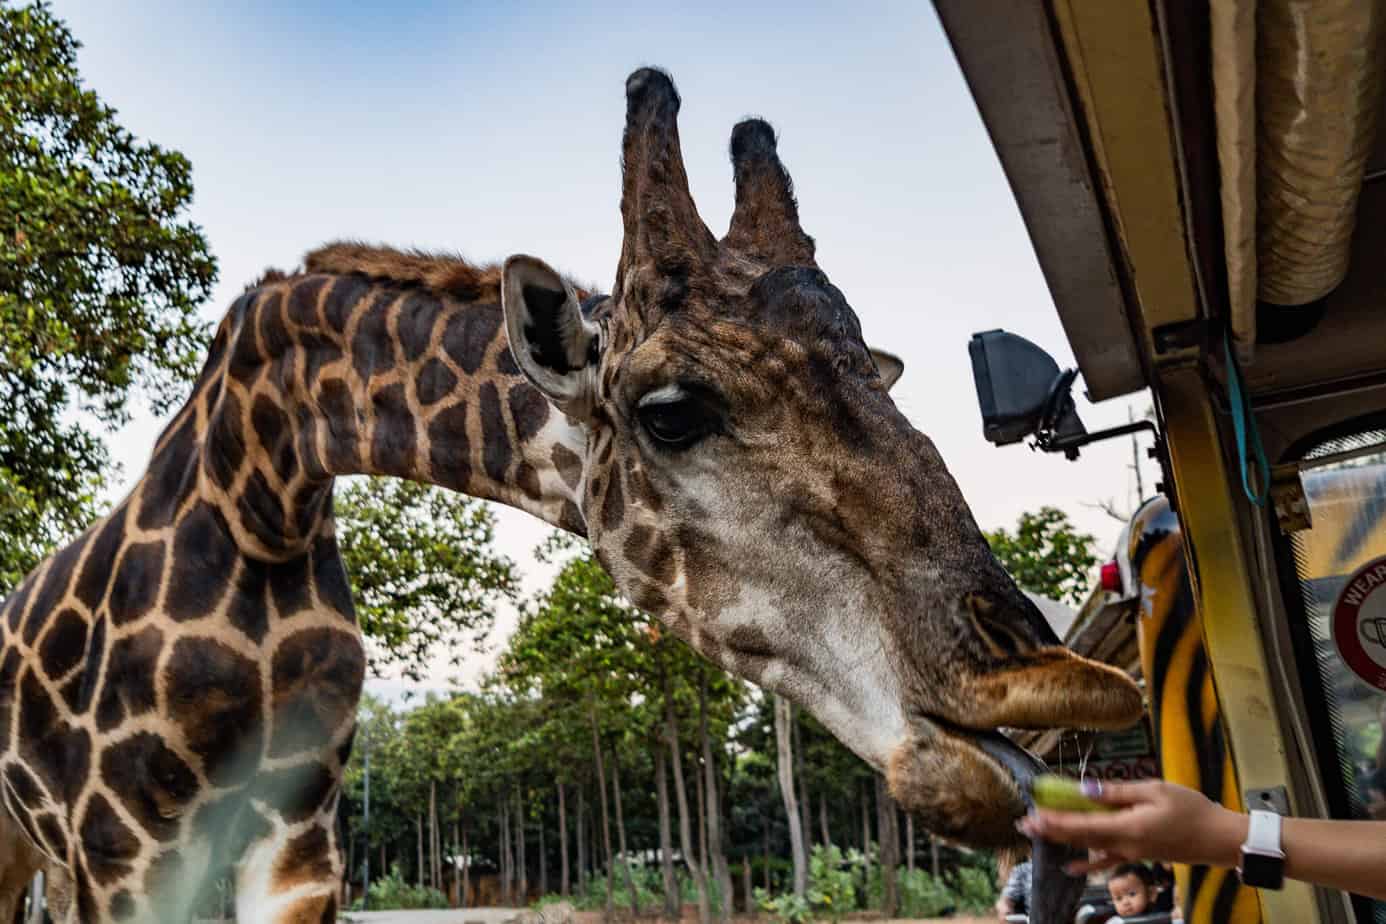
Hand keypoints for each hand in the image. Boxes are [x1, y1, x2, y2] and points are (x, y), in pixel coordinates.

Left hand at [1017, 780, 1248, 874]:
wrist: (1219, 838)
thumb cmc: (1191, 809)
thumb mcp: (1154, 789)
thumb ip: (1117, 790)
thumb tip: (1085, 787)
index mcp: (1127, 827)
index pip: (1082, 824)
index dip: (1055, 819)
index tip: (1033, 813)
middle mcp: (1125, 844)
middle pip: (1079, 837)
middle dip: (1050, 830)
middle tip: (1023, 824)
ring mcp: (1131, 853)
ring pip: (1089, 848)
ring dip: (1062, 840)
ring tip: (1038, 834)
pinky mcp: (1138, 855)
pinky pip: (1106, 861)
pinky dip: (1087, 864)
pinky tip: (1071, 866)